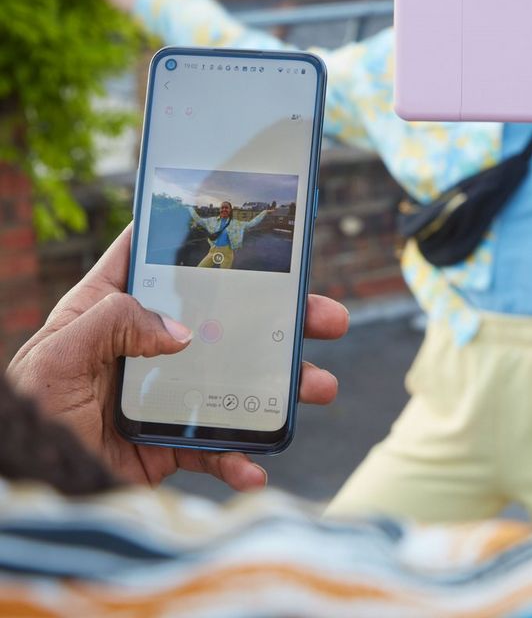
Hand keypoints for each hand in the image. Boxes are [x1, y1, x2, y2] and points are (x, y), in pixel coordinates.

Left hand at [8, 226, 348, 491]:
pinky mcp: (175, 438)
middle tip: (326, 316)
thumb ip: (114, 324)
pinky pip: (217, 445)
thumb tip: (184, 332)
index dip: (202, 235)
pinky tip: (255, 468)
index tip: (250, 223)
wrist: (34, 485)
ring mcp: (172, 390)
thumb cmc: (29, 409)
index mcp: (118, 307)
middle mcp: (153, 343)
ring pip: (240, 378)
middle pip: (228, 317)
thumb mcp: (58, 354)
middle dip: (283, 315)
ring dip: (285, 384)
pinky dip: (240, 458)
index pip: (161, 258)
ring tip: (322, 386)